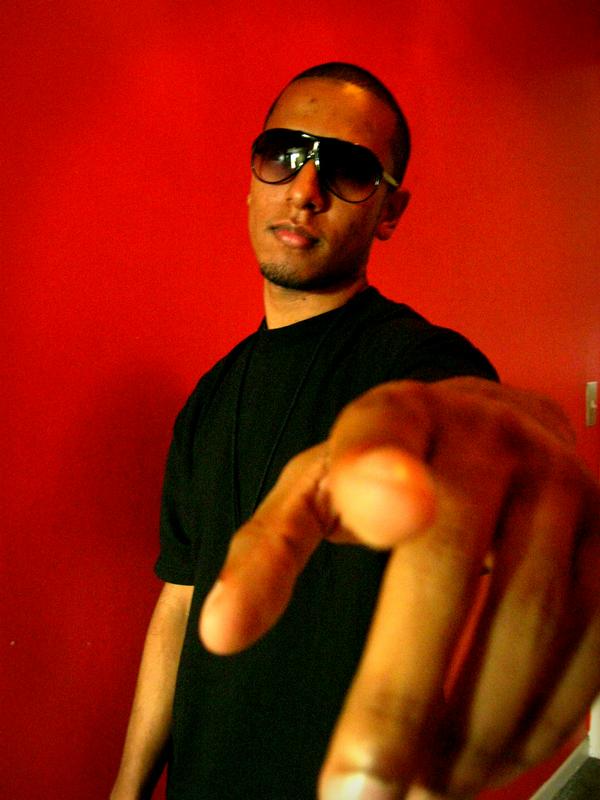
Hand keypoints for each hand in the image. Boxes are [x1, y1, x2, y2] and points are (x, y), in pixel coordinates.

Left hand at [200, 377, 599, 798]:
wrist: (495, 430)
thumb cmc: (390, 466)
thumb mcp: (318, 484)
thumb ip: (271, 546)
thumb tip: (222, 631)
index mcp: (403, 415)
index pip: (383, 431)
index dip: (377, 471)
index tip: (370, 515)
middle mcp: (493, 442)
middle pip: (454, 562)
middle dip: (403, 689)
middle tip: (358, 787)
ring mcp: (564, 489)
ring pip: (534, 619)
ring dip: (476, 727)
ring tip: (417, 791)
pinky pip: (590, 644)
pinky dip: (540, 722)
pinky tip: (487, 762)